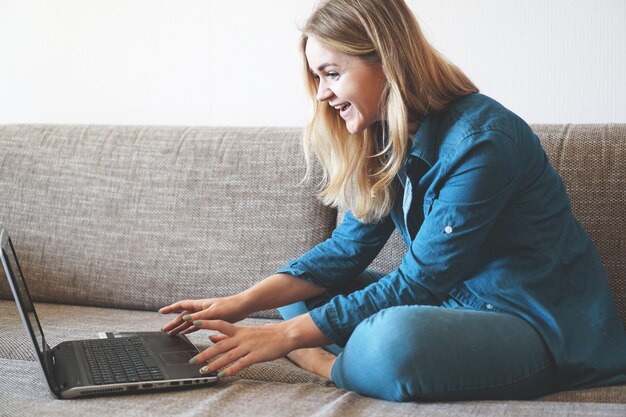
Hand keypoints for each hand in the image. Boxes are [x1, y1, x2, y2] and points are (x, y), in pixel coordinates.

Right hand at [159, 295, 248, 334]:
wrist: (243, 307)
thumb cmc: (229, 307)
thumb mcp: (213, 313)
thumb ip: (199, 317)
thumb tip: (185, 319)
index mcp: (200, 305)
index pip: (181, 305)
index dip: (171, 309)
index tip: (161, 312)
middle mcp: (201, 309)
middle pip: (183, 315)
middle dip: (174, 322)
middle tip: (165, 330)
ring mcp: (206, 315)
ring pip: (189, 321)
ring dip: (181, 327)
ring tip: (172, 334)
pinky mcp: (211, 320)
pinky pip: (197, 325)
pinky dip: (190, 330)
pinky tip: (186, 334)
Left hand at [190, 314, 330, 377]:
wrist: (284, 335)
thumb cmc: (265, 334)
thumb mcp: (244, 332)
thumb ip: (227, 335)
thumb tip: (211, 337)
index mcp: (238, 330)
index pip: (219, 324)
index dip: (206, 322)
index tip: (192, 321)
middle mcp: (241, 338)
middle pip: (219, 345)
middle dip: (204, 353)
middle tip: (192, 360)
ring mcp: (248, 347)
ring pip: (227, 356)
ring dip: (214, 364)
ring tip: (203, 371)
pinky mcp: (255, 356)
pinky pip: (241, 364)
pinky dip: (231, 370)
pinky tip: (222, 375)